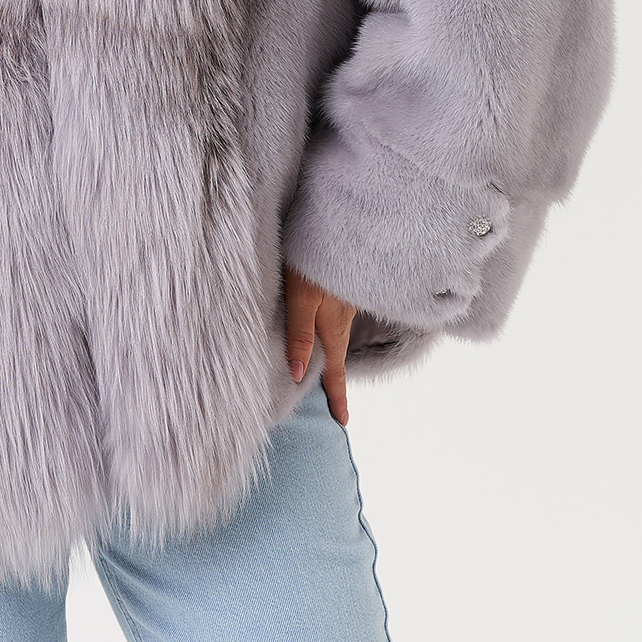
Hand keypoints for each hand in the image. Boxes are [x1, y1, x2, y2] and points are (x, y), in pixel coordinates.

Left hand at [283, 265, 356, 425]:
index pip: (333, 367)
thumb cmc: (311, 254)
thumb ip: (298, 333)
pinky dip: (333, 328)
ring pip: (338, 331)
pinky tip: (329, 325)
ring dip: (334, 353)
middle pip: (338, 352)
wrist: (340, 219)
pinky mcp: (343, 281)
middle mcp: (342, 313)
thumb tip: (295, 373)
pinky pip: (338, 314)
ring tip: (330, 371)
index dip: (336, 394)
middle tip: (339, 407)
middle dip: (336, 379)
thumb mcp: (300, 295)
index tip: (342, 421)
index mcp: (332, 322)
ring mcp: (345, 297)